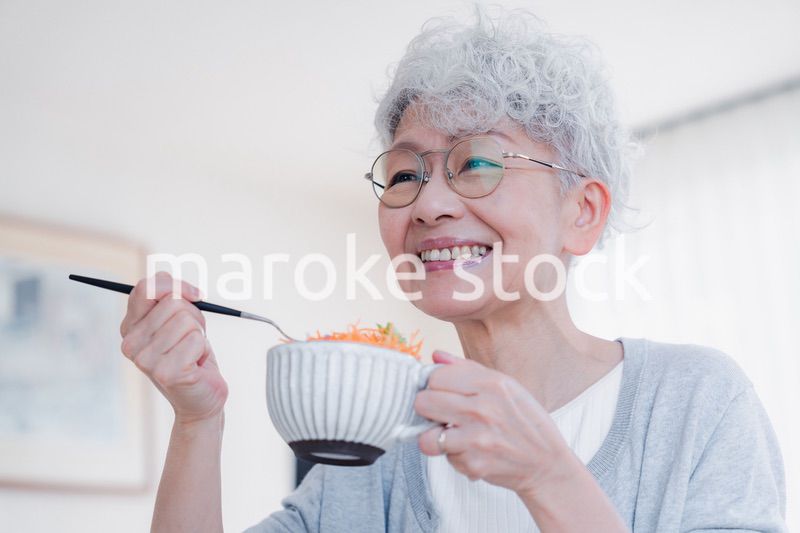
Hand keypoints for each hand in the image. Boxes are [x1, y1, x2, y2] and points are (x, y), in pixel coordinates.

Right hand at [119, 272, 228, 424]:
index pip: (147, 287)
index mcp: (129, 326)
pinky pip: (195, 339)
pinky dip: (202, 349)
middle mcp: (130, 343)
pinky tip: (195, 365)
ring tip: (193, 352)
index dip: (176, 286)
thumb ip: (172, 296)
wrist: (201, 395)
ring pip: (185, 320)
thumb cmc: (191, 353)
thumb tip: (184, 290)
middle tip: (192, 338)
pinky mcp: (165, 372)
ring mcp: (144, 359)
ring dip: (198, 334)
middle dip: (193, 316)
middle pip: (172, 302)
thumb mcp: (180, 318)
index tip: (195, 296)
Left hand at [415, 351, 575, 497]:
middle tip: (444, 415)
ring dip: (436, 438)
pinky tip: (471, 451)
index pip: (435, 377)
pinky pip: (445, 457)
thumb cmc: (526, 422)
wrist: (547, 463)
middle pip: (423, 402)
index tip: (443, 394)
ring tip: (452, 435)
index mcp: (491, 383)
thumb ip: (467, 369)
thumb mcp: (507, 386)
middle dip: (429, 410)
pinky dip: (454, 456)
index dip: (435, 386)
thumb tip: (435, 356)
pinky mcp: (474, 464)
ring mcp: (477, 438)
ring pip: (426, 436)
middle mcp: (483, 408)